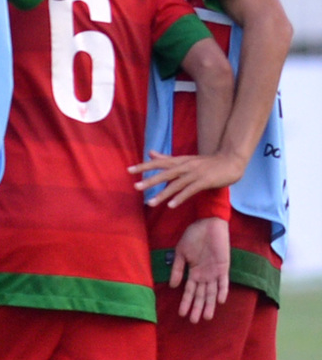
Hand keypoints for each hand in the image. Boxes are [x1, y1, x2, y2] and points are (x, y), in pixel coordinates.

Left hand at [130, 150, 245, 206]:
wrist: (231, 160)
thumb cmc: (207, 162)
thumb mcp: (186, 159)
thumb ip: (168, 159)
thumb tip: (150, 153)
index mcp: (179, 160)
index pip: (158, 162)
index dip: (144, 166)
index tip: (129, 170)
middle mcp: (185, 166)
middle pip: (164, 173)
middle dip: (149, 180)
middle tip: (136, 187)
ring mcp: (195, 173)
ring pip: (176, 184)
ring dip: (163, 194)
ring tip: (150, 203)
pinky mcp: (204, 181)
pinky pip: (190, 191)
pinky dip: (180, 198)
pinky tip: (171, 205)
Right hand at [169, 217, 229, 322]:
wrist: (208, 223)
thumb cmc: (193, 235)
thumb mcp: (181, 252)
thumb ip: (178, 269)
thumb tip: (173, 286)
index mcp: (193, 272)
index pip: (189, 291)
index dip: (186, 303)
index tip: (181, 314)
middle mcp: (204, 275)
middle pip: (200, 295)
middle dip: (197, 308)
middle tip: (193, 321)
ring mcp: (214, 272)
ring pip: (211, 292)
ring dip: (209, 304)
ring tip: (206, 317)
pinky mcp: (224, 267)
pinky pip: (223, 282)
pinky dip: (222, 291)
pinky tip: (220, 301)